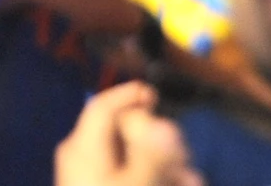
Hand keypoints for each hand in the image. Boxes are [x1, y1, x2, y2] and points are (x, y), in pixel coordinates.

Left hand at [55, 83, 199, 185]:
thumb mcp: (137, 184)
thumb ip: (153, 155)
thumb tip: (167, 126)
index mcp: (81, 145)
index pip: (102, 106)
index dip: (127, 95)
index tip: (153, 93)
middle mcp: (79, 154)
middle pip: (120, 132)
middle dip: (157, 141)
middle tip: (186, 155)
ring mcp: (84, 174)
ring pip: (127, 157)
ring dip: (160, 165)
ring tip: (191, 180)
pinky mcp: (92, 185)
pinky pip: (123, 174)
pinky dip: (148, 176)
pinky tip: (180, 183)